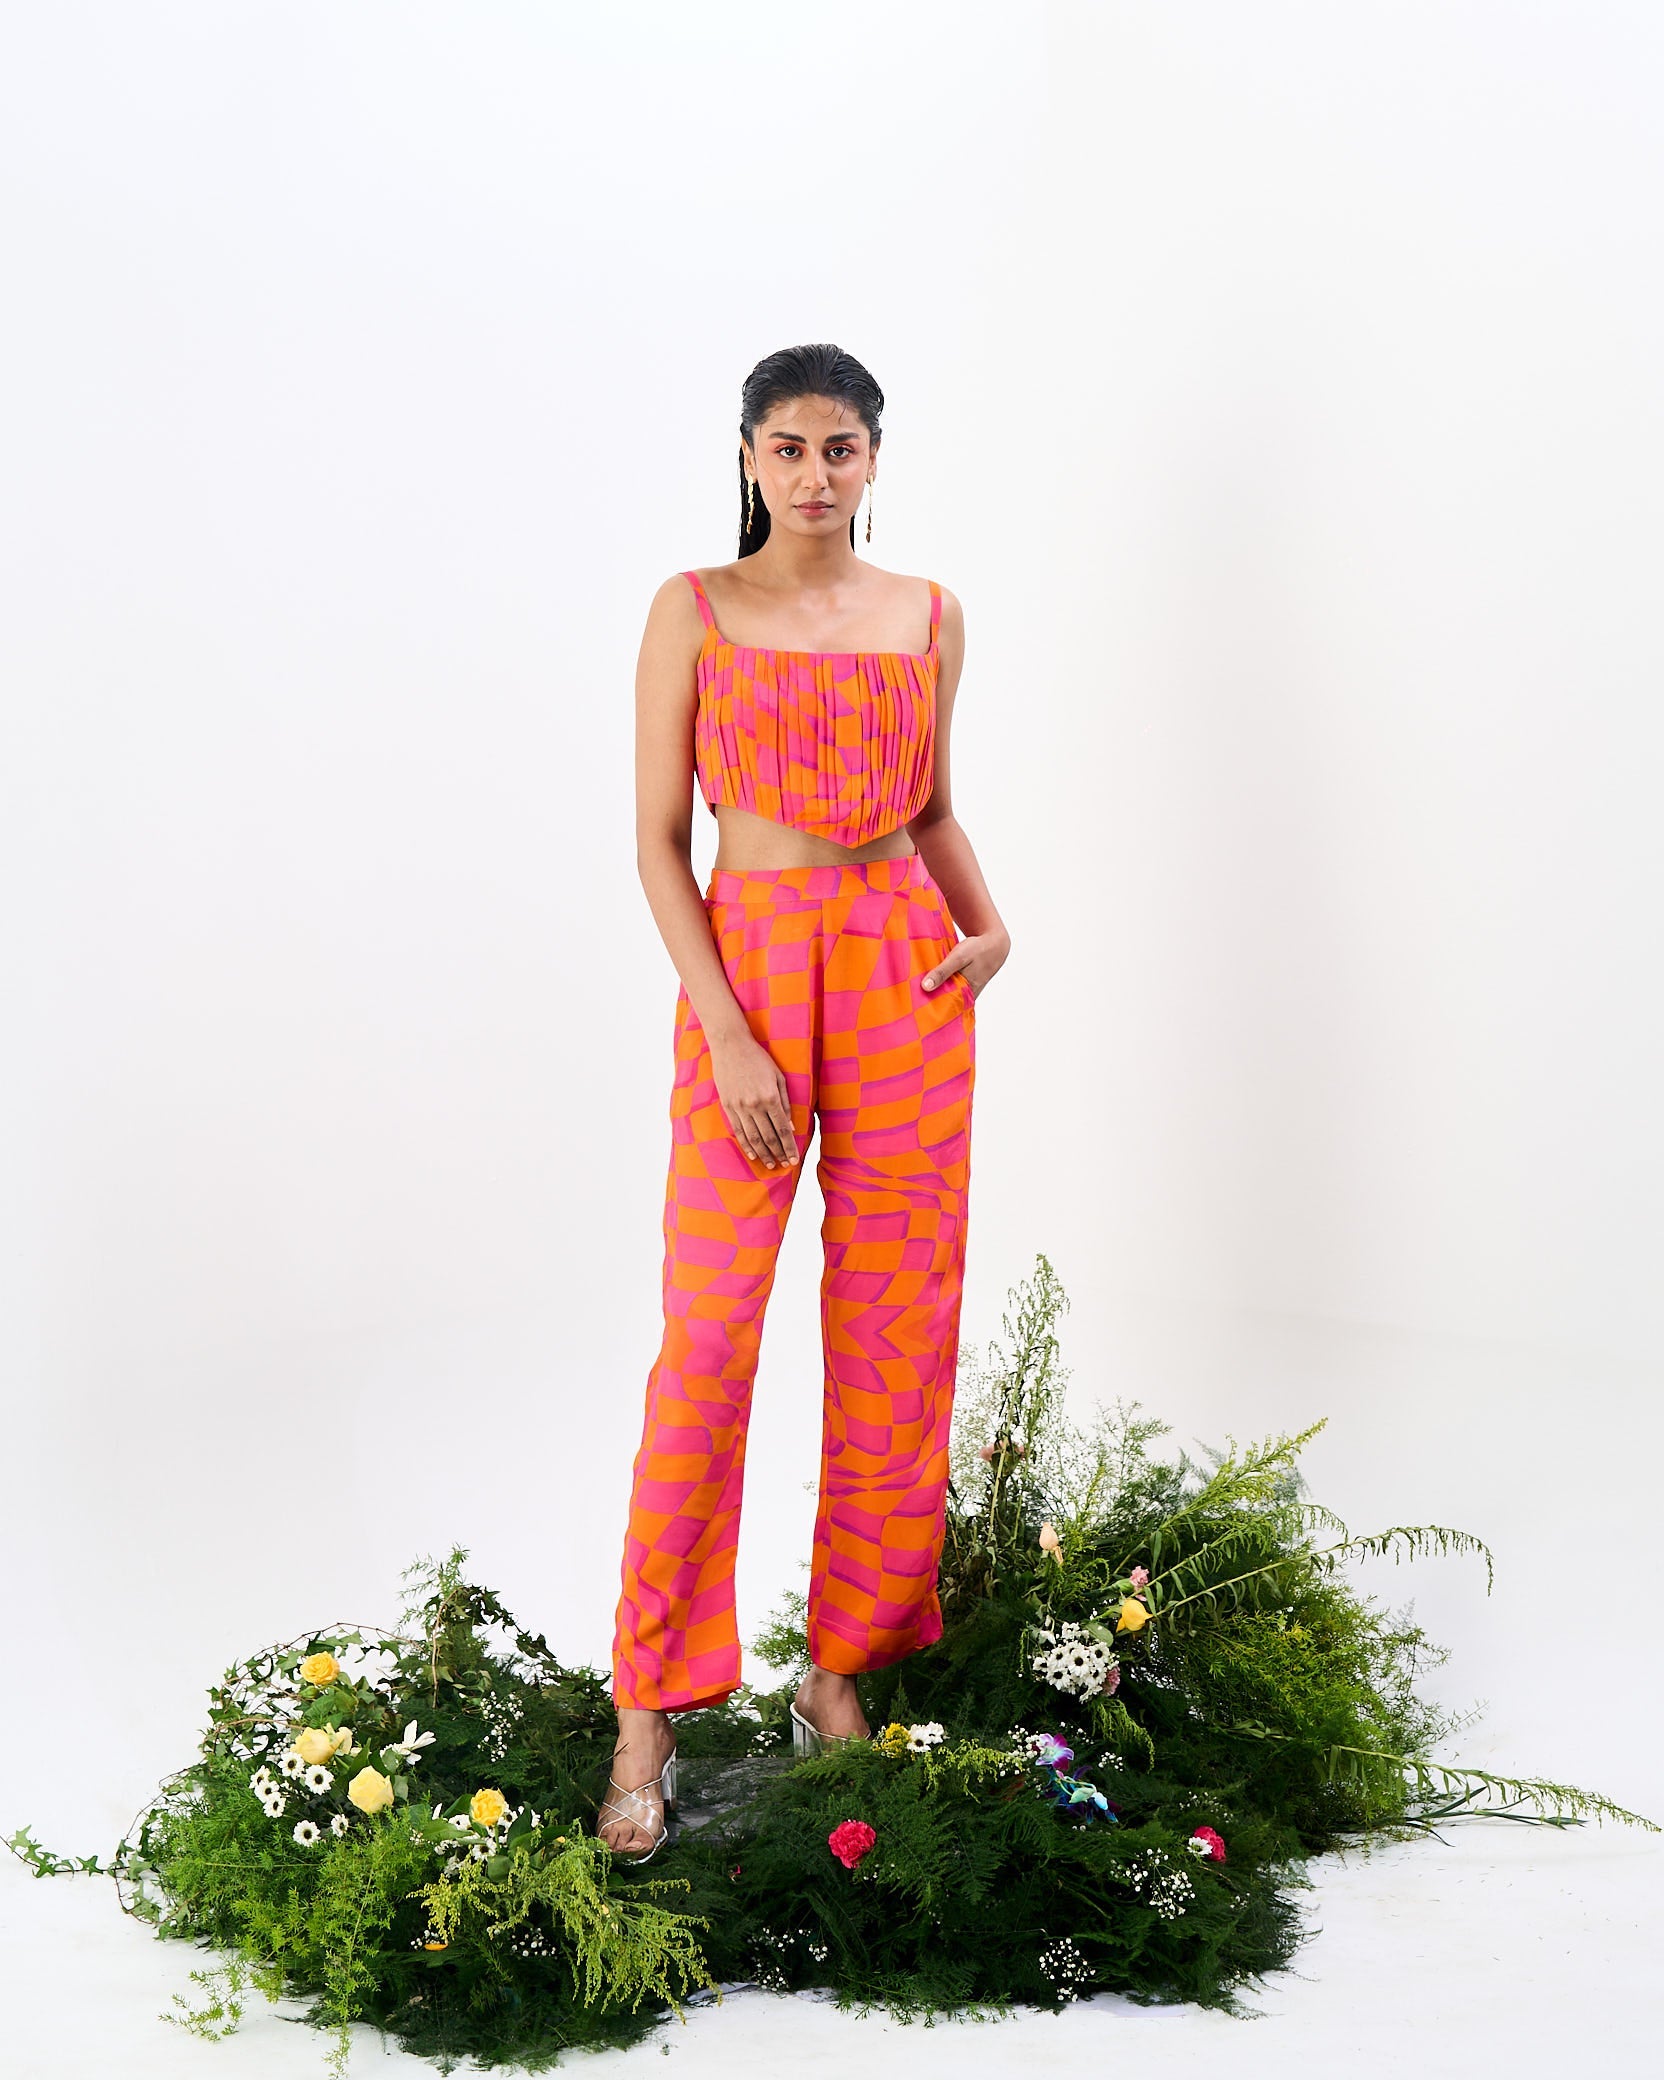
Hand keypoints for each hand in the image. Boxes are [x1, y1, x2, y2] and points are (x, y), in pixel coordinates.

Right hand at [709, 1029, 800, 1168]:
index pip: (782, 1130)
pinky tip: (753, 1154)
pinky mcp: (728, 1106)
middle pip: (768, 1137)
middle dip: (778, 1153)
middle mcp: (755, 1105)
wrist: (731, 1046)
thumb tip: (790, 1127)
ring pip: (753, 1138)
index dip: (789, 1147)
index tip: (794, 1159)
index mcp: (770, 1097)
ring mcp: (739, 1107)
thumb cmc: (758, 1058)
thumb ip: (785, 1103)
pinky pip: (738, 1130)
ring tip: (770, 1164)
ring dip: (763, 1154)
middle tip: (785, 1165)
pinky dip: (746, 1145)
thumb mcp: (778, 1077)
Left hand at [922, 927, 1007, 1003]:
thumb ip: (942, 972)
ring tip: (916, 997)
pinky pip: (950, 989)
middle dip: (930, 1004)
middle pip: (945, 1004)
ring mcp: (966, 991)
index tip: (914, 1011)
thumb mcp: (958, 958)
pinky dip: (941, 987)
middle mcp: (966, 996)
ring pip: (947, 996)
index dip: (930, 1011)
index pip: (944, 1009)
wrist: (994, 945)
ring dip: (935, 995)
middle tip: (911, 1005)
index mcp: (965, 993)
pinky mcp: (965, 984)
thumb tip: (925, 987)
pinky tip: (929, 984)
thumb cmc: (977, 950)